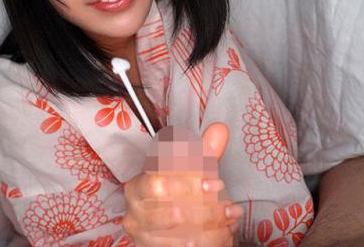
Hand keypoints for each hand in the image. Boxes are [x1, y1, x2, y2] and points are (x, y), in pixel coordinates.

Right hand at [122, 123, 242, 245]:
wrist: (167, 230)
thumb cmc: (177, 195)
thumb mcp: (191, 173)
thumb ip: (204, 152)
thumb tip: (219, 129)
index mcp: (138, 186)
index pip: (157, 182)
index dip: (187, 183)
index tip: (216, 183)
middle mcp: (135, 212)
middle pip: (170, 211)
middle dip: (205, 209)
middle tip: (228, 207)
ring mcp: (143, 235)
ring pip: (179, 235)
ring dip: (211, 228)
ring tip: (229, 221)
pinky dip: (206, 242)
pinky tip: (220, 235)